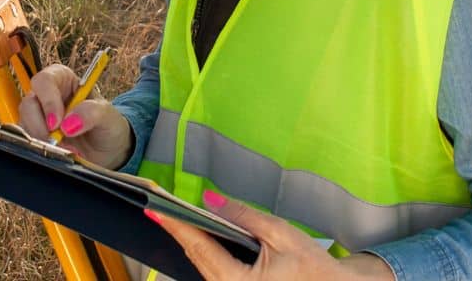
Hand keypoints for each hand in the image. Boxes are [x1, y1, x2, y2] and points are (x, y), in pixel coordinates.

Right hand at [18, 64, 133, 169]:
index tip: (56, 123)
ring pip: (24, 124)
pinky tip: (57, 153)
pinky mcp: (34, 137)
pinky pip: (26, 141)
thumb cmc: (107, 126)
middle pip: (29, 103)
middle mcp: (46, 97)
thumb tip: (69, 123)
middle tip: (56, 140)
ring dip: (40, 139)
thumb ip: (92, 113)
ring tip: (63, 149)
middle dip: (40, 125)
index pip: (45, 81)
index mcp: (63, 81)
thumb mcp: (108, 116)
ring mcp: (38, 118)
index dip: (48, 100)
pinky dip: (39, 150)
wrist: (109, 152)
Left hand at [147, 190, 394, 279]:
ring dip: (190, 241)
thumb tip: (210, 199)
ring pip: (203, 266)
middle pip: (197, 258)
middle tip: (157, 206)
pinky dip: (204, 252)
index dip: (177, 225)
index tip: (156, 209)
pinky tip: (196, 235)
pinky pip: (214, 272)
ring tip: (171, 216)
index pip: (201, 248)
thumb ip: (243, 216)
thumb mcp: (280, 234)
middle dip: (178, 231)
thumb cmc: (314, 268)